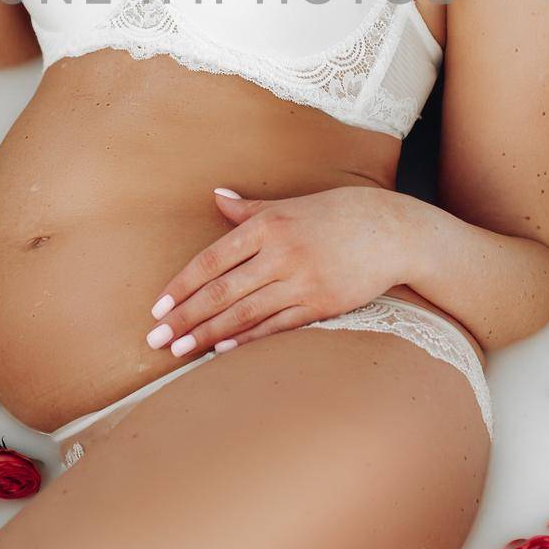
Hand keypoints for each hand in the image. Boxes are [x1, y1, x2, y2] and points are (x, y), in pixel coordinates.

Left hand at [145, 186, 406, 357]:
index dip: (182, 286)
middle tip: (155, 339)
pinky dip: (248, 340)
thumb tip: (215, 196)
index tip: (158, 307)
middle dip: (185, 318)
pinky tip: (222, 352)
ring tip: (179, 350)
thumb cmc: (339, 213)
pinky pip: (276, 327)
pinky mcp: (322, 305)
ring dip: (208, 335)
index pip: (212, 260)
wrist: (393, 231)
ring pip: (244, 314)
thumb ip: (250, 208)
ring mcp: (302, 282)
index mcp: (269, 225)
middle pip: (221, 292)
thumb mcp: (292, 204)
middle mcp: (281, 253)